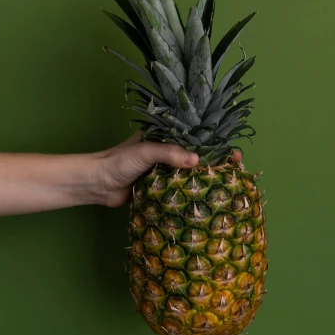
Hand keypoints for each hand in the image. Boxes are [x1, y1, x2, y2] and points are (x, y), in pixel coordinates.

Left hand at [92, 133, 241, 207]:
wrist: (97, 184)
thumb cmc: (119, 161)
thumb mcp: (145, 151)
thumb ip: (169, 153)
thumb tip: (197, 161)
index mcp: (166, 134)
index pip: (196, 136)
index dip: (215, 142)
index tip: (232, 150)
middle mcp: (168, 150)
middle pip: (198, 154)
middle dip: (217, 160)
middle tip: (236, 167)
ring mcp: (165, 170)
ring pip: (191, 173)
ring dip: (206, 178)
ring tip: (228, 184)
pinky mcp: (160, 188)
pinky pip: (180, 190)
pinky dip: (192, 194)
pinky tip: (207, 200)